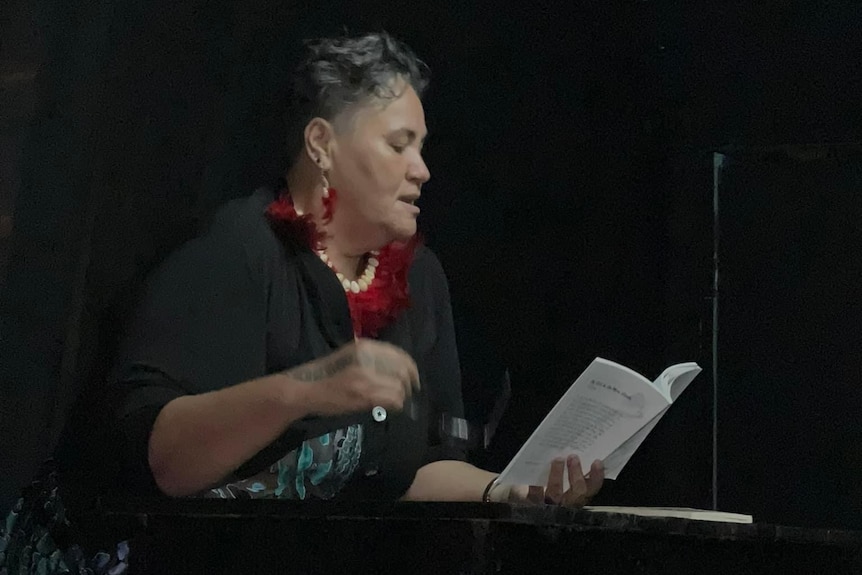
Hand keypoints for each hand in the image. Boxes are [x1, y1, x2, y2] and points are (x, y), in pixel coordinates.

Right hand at [286, 339, 419, 415]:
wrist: (307, 391)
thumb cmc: (325, 375)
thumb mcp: (347, 358)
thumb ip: (369, 359)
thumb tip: (394, 367)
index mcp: (363, 347)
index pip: (397, 353)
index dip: (410, 366)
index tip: (413, 376)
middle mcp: (367, 358)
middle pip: (402, 369)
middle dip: (409, 382)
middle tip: (411, 390)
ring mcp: (366, 377)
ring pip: (398, 386)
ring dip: (401, 395)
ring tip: (398, 400)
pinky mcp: (364, 394)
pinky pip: (391, 399)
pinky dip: (396, 404)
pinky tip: (391, 406)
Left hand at [524, 455, 603, 507]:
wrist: (520, 495)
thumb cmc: (544, 481)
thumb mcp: (560, 475)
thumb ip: (569, 466)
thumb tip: (573, 447)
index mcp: (576, 496)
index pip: (591, 489)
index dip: (596, 477)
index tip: (597, 462)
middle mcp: (565, 505)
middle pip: (577, 494)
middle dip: (577, 474)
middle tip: (573, 457)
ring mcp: (549, 507)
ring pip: (557, 494)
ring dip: (558, 475)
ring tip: (557, 459)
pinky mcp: (532, 505)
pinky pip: (536, 495)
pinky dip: (536, 483)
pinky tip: (536, 471)